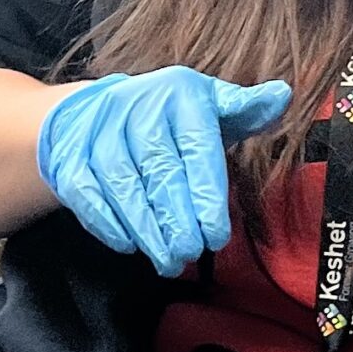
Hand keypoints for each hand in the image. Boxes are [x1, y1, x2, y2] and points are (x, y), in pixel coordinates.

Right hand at [37, 67, 291, 275]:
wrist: (90, 114)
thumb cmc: (163, 119)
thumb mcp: (207, 106)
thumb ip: (244, 110)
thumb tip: (282, 96)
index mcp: (178, 92)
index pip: (195, 147)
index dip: (206, 195)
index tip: (216, 235)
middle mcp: (135, 105)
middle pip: (159, 170)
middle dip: (177, 219)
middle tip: (192, 253)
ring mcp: (97, 131)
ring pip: (122, 186)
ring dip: (146, 229)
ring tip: (167, 259)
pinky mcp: (69, 157)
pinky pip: (88, 195)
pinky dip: (108, 224)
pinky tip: (129, 244)